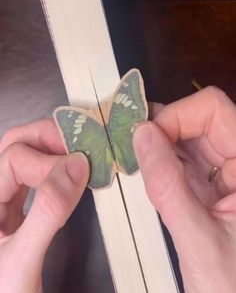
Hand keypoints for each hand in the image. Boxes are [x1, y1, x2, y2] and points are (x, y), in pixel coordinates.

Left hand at [0, 119, 88, 291]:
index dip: (48, 163)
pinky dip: (52, 171)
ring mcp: (0, 200)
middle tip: (79, 145)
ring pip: (23, 159)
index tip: (81, 171)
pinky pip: (31, 179)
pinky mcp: (13, 209)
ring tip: (77, 156)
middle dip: (47, 140)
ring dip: (52, 152)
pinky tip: (67, 175)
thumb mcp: (23, 260)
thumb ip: (48, 213)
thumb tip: (78, 165)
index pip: (13, 159)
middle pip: (13, 147)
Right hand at [133, 87, 235, 292]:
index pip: (212, 110)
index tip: (145, 140)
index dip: (176, 116)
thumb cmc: (231, 287)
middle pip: (199, 118)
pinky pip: (185, 159)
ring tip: (136, 159)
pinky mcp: (213, 183)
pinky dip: (163, 161)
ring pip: (189, 137)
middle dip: (163, 129)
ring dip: (160, 144)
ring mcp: (228, 171)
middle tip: (131, 147)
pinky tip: (149, 171)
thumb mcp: (199, 240)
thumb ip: (168, 186)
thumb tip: (141, 134)